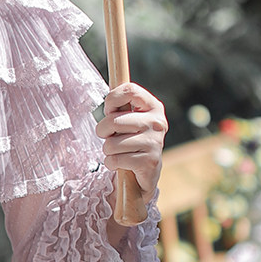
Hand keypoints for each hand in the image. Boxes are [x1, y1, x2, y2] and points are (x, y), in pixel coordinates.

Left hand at [99, 82, 166, 198]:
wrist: (147, 171)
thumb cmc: (132, 139)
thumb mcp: (129, 118)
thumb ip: (120, 106)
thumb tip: (110, 96)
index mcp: (153, 106)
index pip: (130, 90)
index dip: (112, 100)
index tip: (109, 111)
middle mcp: (157, 122)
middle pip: (113, 121)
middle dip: (102, 131)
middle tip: (109, 136)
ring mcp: (155, 142)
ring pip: (111, 144)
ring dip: (108, 150)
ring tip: (119, 151)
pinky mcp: (149, 162)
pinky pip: (115, 160)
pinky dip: (111, 164)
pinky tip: (122, 163)